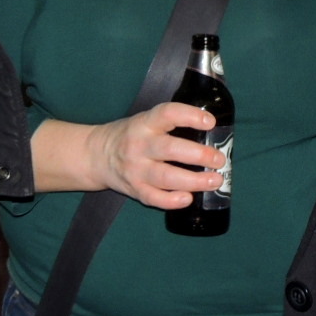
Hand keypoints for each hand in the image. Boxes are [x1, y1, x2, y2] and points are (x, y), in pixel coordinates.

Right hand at [87, 102, 225, 209]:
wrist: (96, 155)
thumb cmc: (131, 135)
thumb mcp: (146, 121)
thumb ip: (171, 124)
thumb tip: (211, 131)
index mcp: (145, 123)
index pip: (168, 114)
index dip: (190, 116)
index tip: (210, 122)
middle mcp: (139, 145)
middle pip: (170, 149)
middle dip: (199, 155)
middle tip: (219, 159)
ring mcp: (135, 169)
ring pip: (166, 177)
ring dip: (193, 180)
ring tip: (215, 180)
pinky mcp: (134, 189)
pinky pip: (154, 198)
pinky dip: (172, 200)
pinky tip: (188, 199)